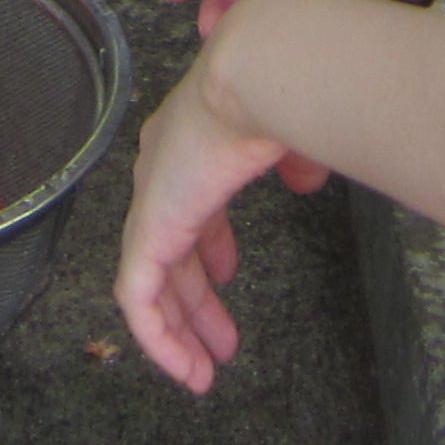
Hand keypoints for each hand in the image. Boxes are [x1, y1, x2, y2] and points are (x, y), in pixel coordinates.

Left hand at [112, 25, 326, 393]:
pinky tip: (185, 366)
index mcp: (191, 144)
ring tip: (203, 370)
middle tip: (219, 341)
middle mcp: (162, 170)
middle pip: (168, 249)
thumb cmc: (277, 91)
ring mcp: (151, 200)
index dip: (206, 245)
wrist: (253, 74)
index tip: (226, 273)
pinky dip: (158, 339)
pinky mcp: (148, 229)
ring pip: (149, 281)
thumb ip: (294, 158)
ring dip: (177, 330)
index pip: (187, 204)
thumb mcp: (292, 133)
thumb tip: (306, 177)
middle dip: (194, 300)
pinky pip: (138, 298)